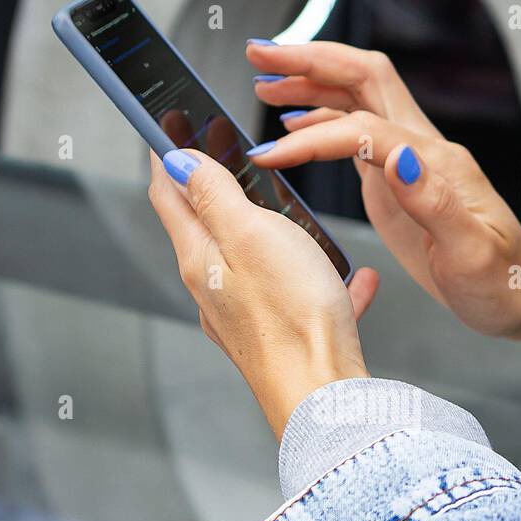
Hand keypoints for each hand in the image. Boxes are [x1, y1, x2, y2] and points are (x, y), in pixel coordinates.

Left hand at [147, 149, 377, 438]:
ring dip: (270, 231)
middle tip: (225, 152)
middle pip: (207, 227)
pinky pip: (302, 298)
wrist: (323, 398)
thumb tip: (178, 162)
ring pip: (256, 262)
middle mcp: (216, 290)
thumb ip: (214, 195)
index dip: (165, 154)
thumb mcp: (249, 234)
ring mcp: (248, 318)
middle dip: (216, 186)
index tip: (165, 123)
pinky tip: (356, 279)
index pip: (169, 195)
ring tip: (292, 211)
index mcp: (201, 259)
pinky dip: (323, 281)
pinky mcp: (283, 340)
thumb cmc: (291, 317)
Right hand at [246, 40, 520, 363]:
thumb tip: (397, 157)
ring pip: (358, 100)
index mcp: (433, 164)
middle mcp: (421, 150)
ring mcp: (411, 162)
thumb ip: (434, 203)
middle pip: (363, 78)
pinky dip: (322, 123)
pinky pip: (358, 134)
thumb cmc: (500, 283)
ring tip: (264, 81)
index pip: (361, 127)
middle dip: (310, 60)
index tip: (269, 154)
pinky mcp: (401, 182)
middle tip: (259, 53)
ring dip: (311, 84)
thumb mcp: (471, 253)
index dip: (311, 136)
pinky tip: (295, 129)